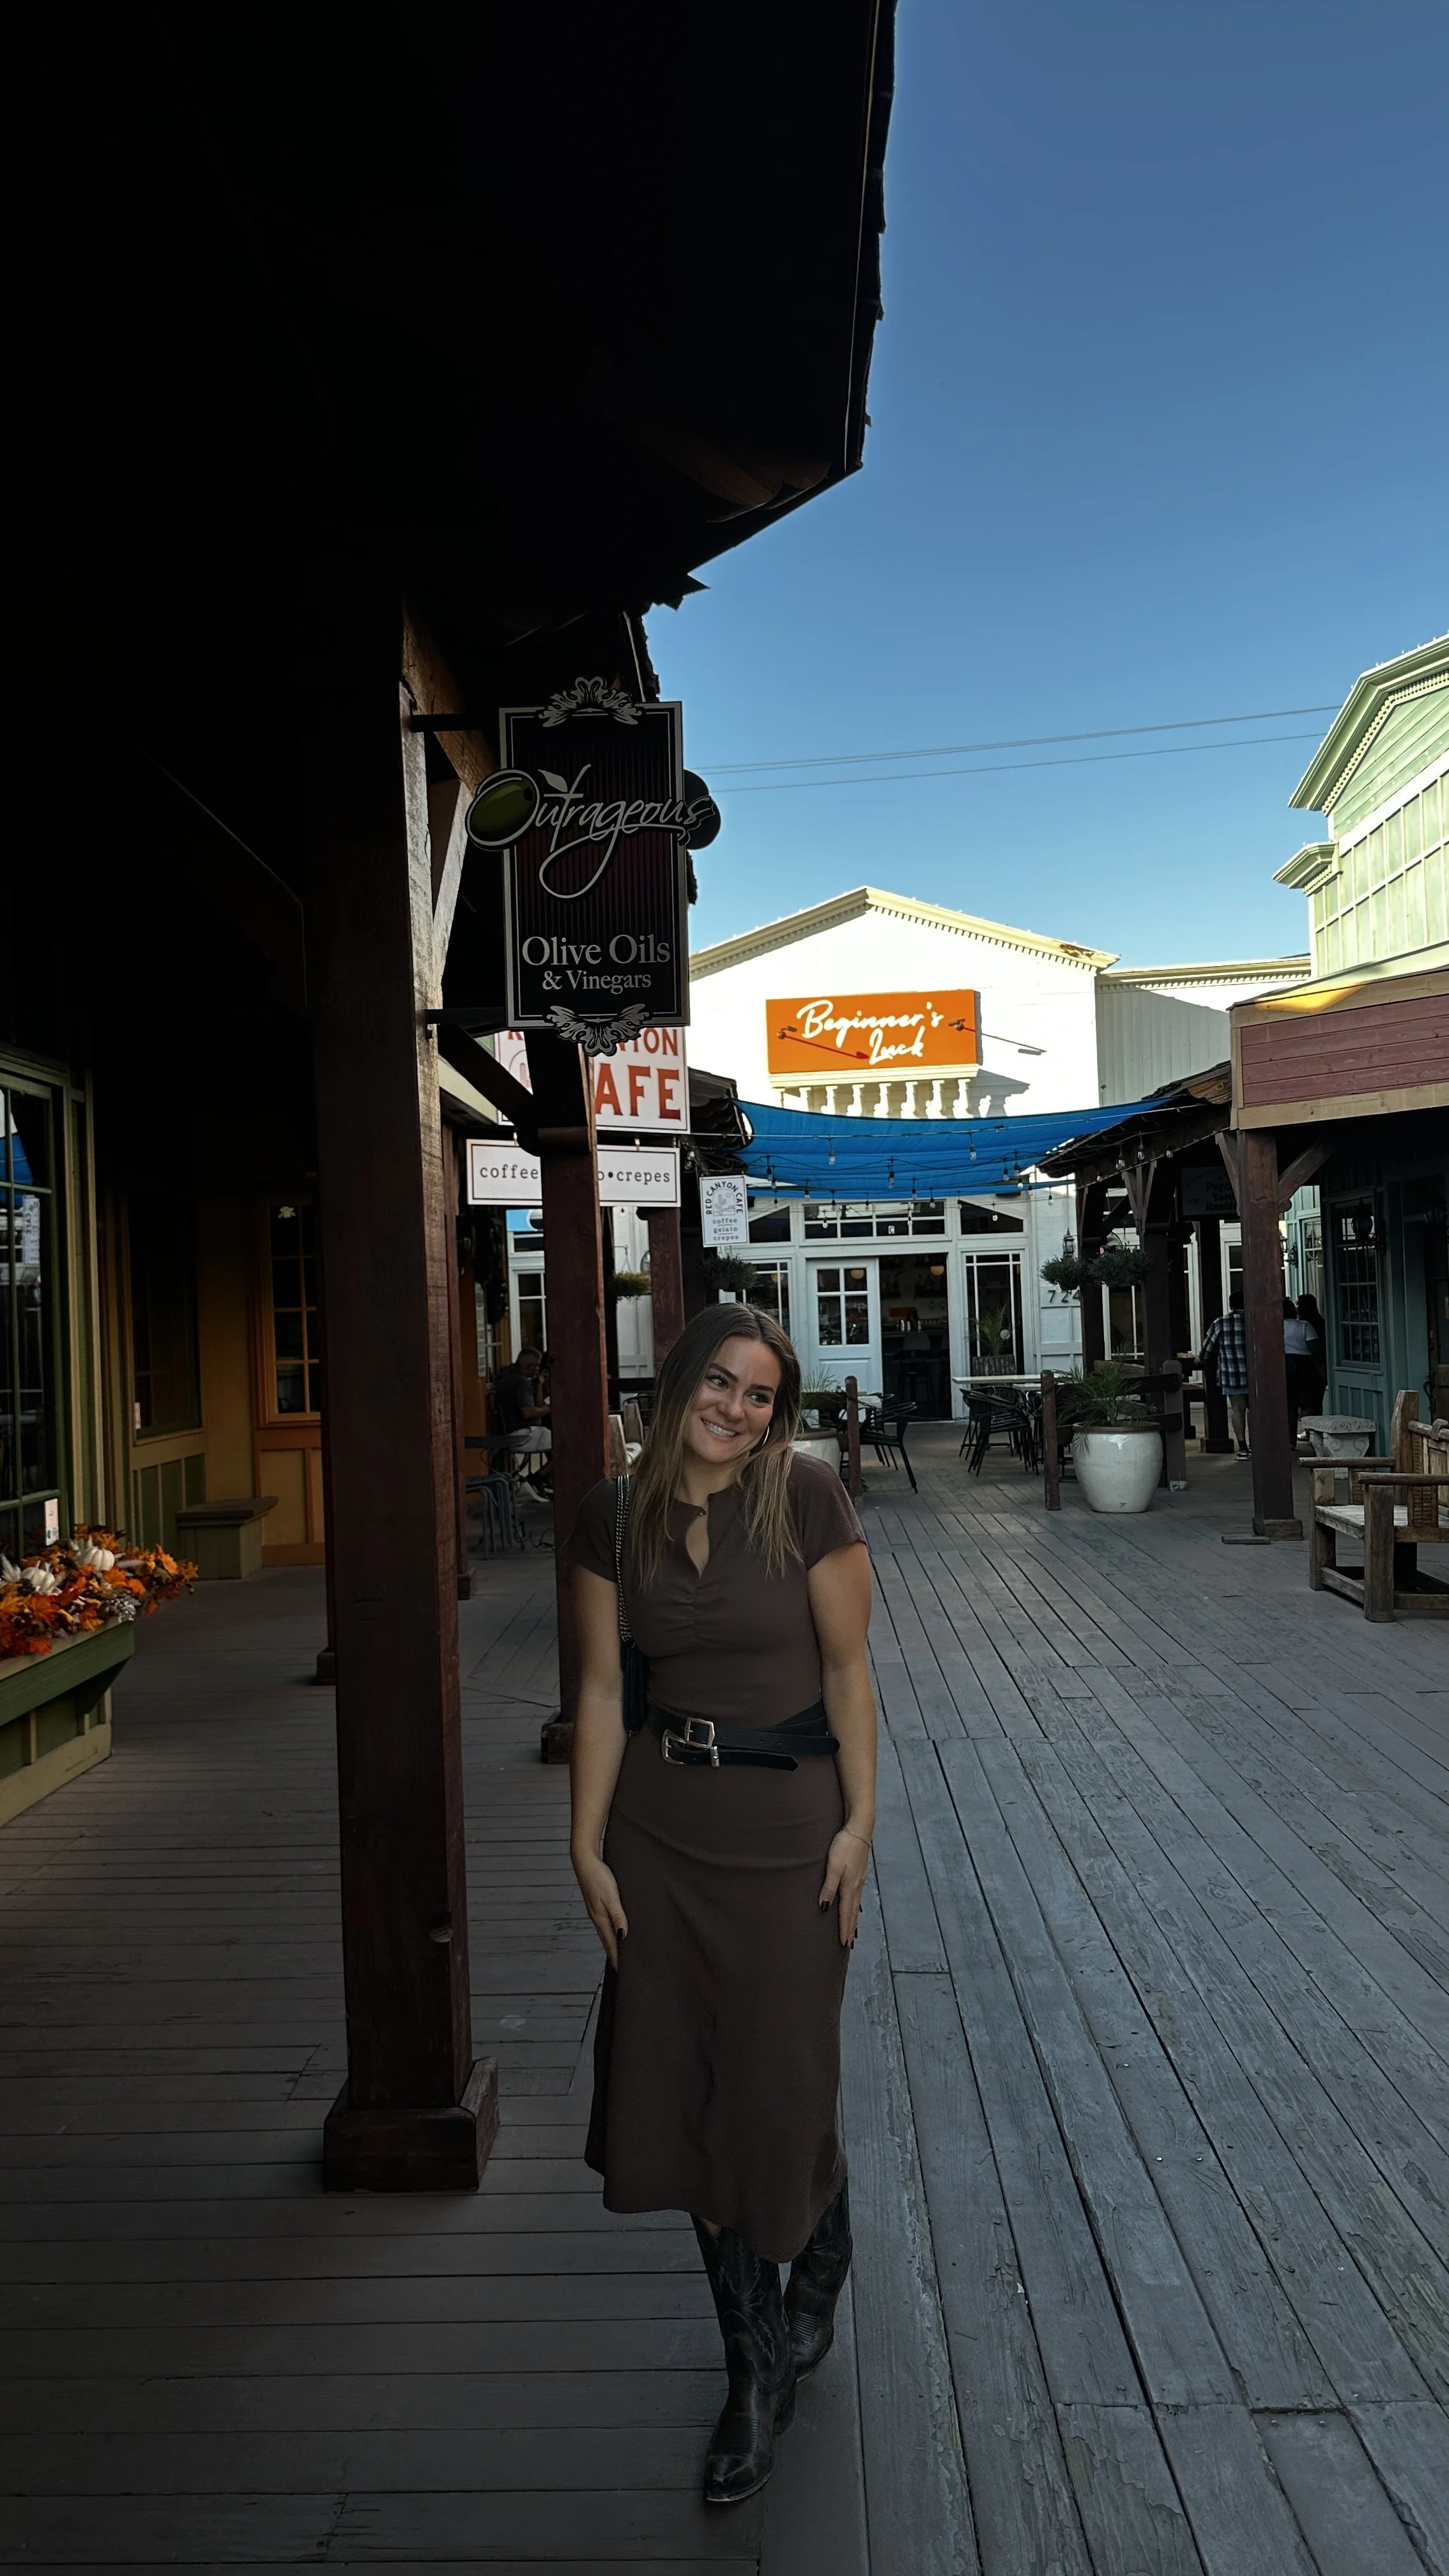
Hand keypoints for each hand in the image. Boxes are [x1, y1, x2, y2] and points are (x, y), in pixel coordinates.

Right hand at [572, 1848, 628, 1968]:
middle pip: (607, 1942)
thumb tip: (623, 1937)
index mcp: (600, 1919)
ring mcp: (595, 1911)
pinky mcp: (596, 1904)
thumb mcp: (612, 1897)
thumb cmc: (598, 1877)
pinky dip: (610, 1932)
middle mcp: (597, 1918)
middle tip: (624, 1969)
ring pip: (605, 1933)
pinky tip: (614, 1930)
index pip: (611, 1944)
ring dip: (613, 1944)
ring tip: (620, 1954)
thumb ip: (618, 1917)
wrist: (585, 1860)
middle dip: (615, 1955)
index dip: (618, 1958)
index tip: (624, 1972)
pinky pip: (604, 1923)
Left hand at [819, 1826, 870, 1947]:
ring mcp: (859, 1879)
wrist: (859, 1828)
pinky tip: (855, 1907)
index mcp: (849, 1887)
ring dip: (853, 1920)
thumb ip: (829, 1887)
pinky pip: (857, 1896)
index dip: (844, 1929)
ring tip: (853, 1932)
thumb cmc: (844, 1845)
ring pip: (856, 1905)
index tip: (844, 1944)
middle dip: (851, 1929)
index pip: (846, 1913)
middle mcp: (856, 1886)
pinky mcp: (859, 1873)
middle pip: (853, 1913)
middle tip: (849, 1945)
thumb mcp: (834, 1866)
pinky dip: (856, 1907)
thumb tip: (824, 1908)